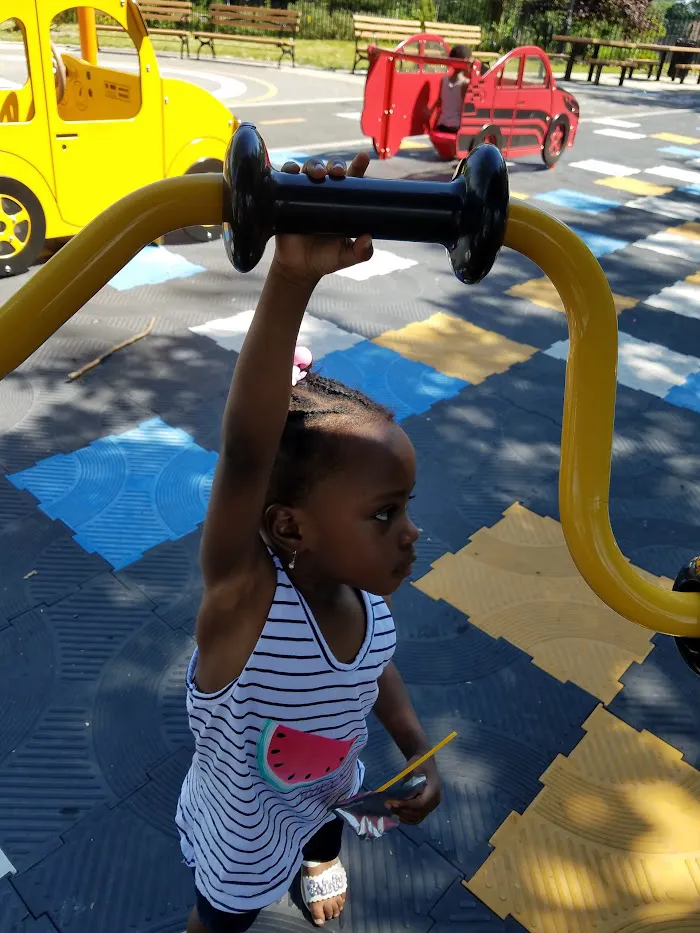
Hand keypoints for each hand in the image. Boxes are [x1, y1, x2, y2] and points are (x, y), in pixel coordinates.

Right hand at [272, 155, 372, 285]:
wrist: (299, 268)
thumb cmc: (325, 259)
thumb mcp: (346, 257)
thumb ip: (361, 252)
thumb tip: (367, 239)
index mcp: (342, 202)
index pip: (352, 179)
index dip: (358, 166)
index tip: (363, 158)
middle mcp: (324, 194)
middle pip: (330, 169)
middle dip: (335, 165)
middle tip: (337, 172)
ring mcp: (304, 194)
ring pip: (309, 169)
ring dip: (314, 165)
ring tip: (317, 174)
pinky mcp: (286, 198)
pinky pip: (286, 178)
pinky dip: (289, 170)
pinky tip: (292, 171)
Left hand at [384, 757, 440, 824]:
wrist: (425, 762)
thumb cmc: (420, 762)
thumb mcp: (414, 765)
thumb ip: (408, 776)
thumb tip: (398, 788)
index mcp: (434, 791)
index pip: (419, 804)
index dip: (405, 805)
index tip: (392, 803)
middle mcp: (434, 801)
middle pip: (417, 813)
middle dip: (401, 810)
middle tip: (387, 804)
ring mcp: (431, 806)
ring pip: (416, 818)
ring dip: (402, 815)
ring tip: (390, 808)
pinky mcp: (426, 808)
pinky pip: (417, 818)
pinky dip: (407, 818)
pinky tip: (397, 812)